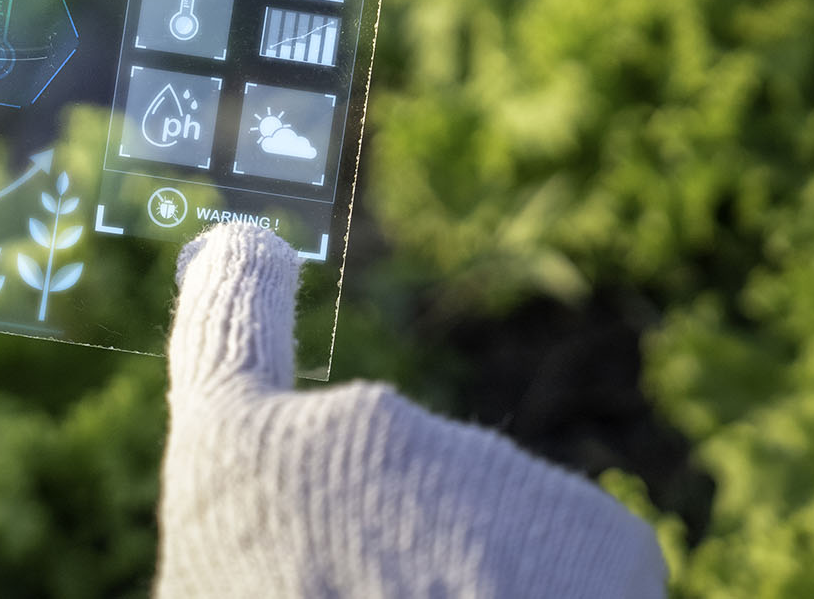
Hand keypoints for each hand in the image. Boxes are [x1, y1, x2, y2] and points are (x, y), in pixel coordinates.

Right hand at [159, 225, 665, 596]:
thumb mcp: (224, 580)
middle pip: (375, 480)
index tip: (251, 248)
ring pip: (477, 526)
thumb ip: (256, 538)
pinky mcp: (589, 522)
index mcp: (233, 460)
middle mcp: (355, 430)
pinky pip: (563, 560)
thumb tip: (287, 533)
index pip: (226, 321)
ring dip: (472, 584)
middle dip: (385, 545)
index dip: (238, 279)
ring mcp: (477, 463)